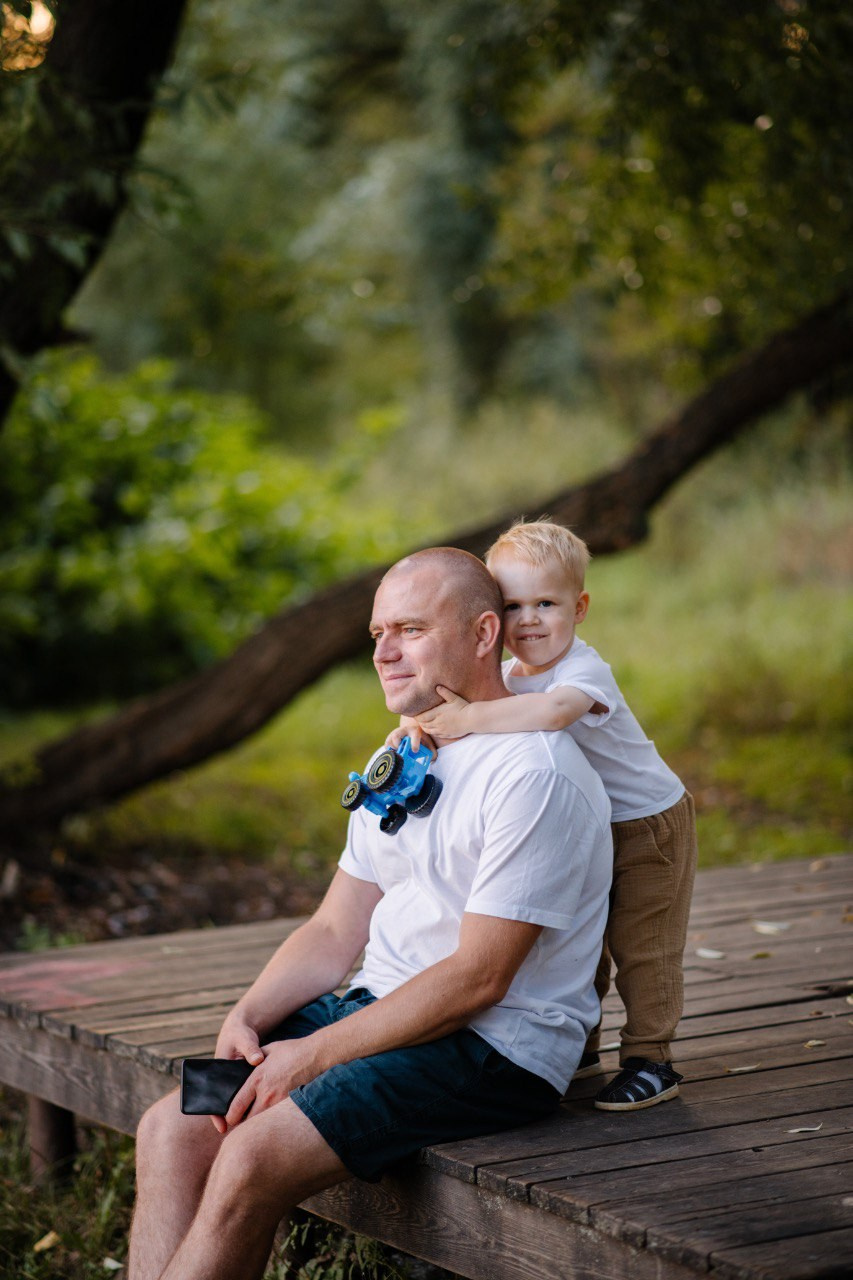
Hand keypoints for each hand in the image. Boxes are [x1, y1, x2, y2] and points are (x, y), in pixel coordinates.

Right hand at [211, 1012, 265, 1131]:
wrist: (240, 1029)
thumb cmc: (240, 1034)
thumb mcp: (244, 1039)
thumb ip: (250, 1049)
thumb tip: (257, 1060)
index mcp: (218, 1072)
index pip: (213, 1098)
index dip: (217, 1114)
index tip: (223, 1127)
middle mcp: (224, 1080)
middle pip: (227, 1103)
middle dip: (233, 1117)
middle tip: (243, 1132)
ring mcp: (233, 1081)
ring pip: (238, 1101)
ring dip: (244, 1111)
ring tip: (257, 1124)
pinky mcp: (243, 1080)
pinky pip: (246, 1094)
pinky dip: (253, 1101)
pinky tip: (266, 1107)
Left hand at [219, 1037, 321, 1131]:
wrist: (315, 1055)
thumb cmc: (291, 1050)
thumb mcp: (268, 1051)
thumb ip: (254, 1061)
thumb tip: (244, 1067)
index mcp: (256, 1080)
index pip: (236, 1107)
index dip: (230, 1117)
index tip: (229, 1119)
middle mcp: (266, 1094)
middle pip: (247, 1121)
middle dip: (243, 1124)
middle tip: (242, 1123)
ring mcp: (280, 1102)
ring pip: (262, 1122)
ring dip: (258, 1123)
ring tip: (257, 1123)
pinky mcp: (291, 1106)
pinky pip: (277, 1119)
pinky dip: (273, 1121)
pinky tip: (274, 1119)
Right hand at [386, 717, 436, 756]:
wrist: (413, 732)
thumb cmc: (421, 739)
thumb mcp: (428, 744)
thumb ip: (432, 751)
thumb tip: (432, 758)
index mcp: (415, 731)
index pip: (414, 734)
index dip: (414, 743)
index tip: (415, 751)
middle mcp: (404, 730)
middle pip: (396, 735)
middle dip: (397, 744)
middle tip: (401, 752)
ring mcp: (396, 734)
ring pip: (390, 739)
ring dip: (392, 748)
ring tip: (397, 754)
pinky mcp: (390, 738)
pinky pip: (387, 744)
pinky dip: (389, 750)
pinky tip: (393, 755)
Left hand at [416, 687, 471, 738]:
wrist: (472, 719)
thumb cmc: (463, 707)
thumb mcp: (454, 698)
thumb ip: (444, 692)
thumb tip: (437, 686)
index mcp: (437, 714)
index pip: (422, 717)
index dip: (417, 717)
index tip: (415, 714)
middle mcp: (438, 723)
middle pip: (424, 725)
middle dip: (420, 722)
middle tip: (418, 719)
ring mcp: (442, 730)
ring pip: (429, 731)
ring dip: (425, 728)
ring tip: (424, 724)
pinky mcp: (447, 735)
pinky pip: (436, 735)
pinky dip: (432, 732)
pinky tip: (433, 729)